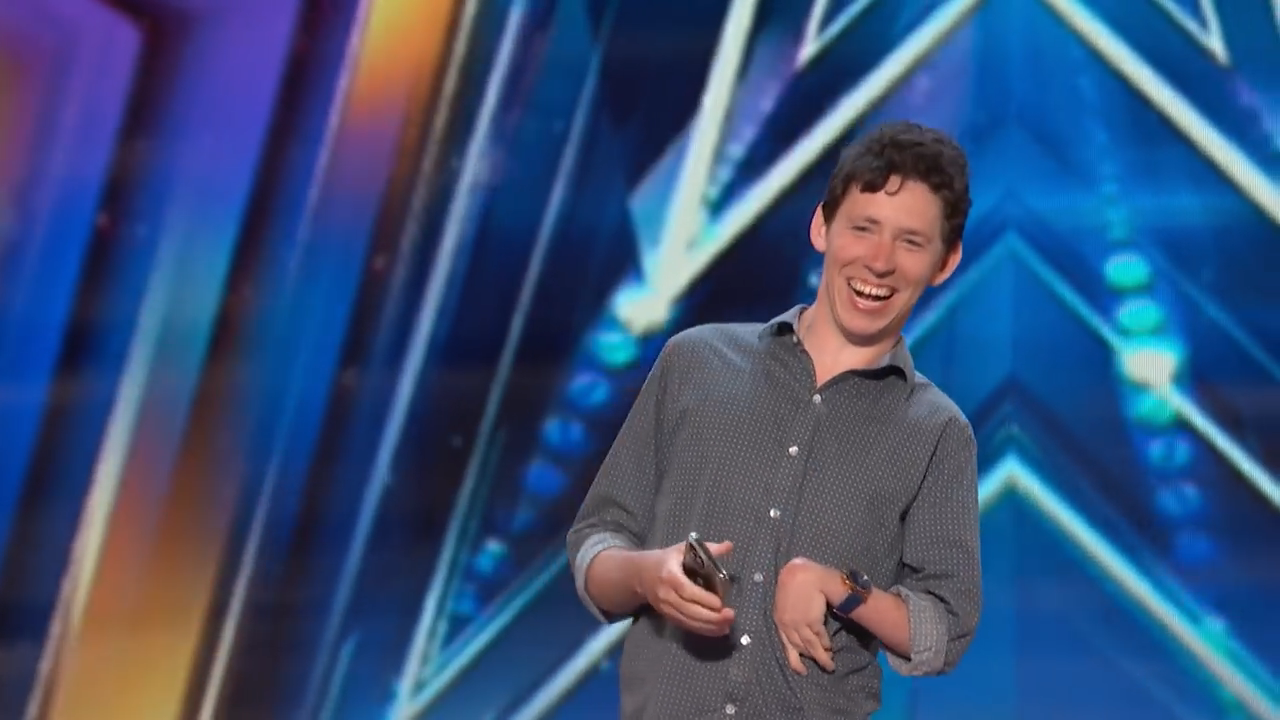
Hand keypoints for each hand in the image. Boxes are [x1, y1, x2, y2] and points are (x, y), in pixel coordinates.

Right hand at [638, 540, 734, 635]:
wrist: (640, 574)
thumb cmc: (666, 560)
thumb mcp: (682, 549)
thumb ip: (707, 548)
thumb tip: (729, 545)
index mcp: (669, 575)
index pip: (686, 590)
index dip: (703, 598)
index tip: (720, 603)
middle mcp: (666, 594)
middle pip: (688, 610)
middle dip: (710, 617)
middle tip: (730, 616)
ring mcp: (665, 608)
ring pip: (688, 621)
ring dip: (708, 626)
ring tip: (727, 626)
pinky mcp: (667, 616)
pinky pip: (686, 626)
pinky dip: (702, 630)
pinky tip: (718, 630)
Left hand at [774, 557, 836, 673]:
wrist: (802, 574)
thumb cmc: (794, 581)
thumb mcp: (786, 599)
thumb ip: (789, 612)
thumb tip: (799, 624)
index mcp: (779, 620)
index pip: (786, 644)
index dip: (793, 659)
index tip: (800, 670)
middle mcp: (787, 625)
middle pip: (799, 648)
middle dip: (810, 659)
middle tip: (822, 667)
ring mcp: (799, 624)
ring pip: (810, 646)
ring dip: (821, 657)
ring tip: (830, 665)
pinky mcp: (812, 621)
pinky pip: (819, 637)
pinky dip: (825, 644)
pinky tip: (830, 648)